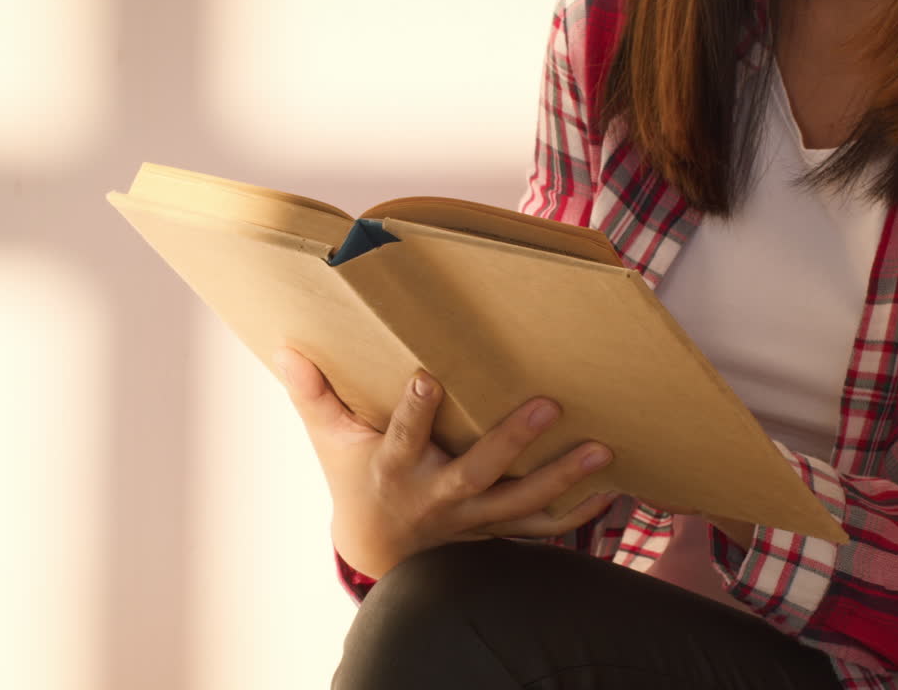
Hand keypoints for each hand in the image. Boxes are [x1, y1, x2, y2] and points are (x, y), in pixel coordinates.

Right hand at [275, 346, 617, 579]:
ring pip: (519, 504)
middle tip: (548, 406)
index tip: (429, 378)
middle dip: (511, 441)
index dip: (415, 413)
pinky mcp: (494, 531)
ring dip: (562, 479)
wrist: (379, 548)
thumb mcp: (328, 441)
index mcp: (392, 470)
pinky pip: (539, 528)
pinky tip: (610, 490)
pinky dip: (575, 514)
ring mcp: (470, 520)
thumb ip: (313, 395)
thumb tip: (287, 349)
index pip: (401, 440)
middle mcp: (435, 498)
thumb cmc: (354, 481)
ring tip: (601, 450)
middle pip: (476, 473)